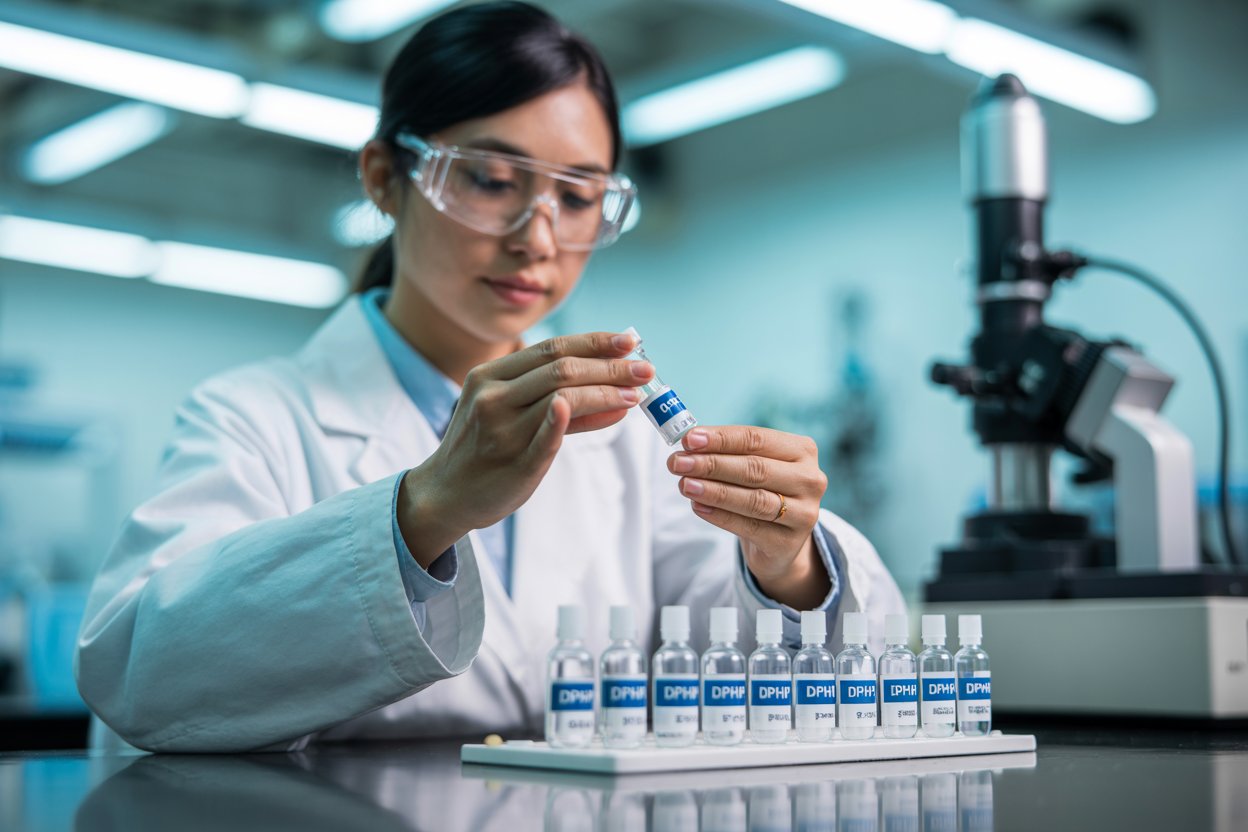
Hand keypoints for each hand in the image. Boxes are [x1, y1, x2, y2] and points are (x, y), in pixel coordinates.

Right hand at [398, 331, 652, 566]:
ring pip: (563, 396)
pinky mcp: (515, 462)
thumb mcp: (506, 411)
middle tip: (646, 368)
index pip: (552, 349)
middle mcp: (493, 396)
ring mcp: (502, 430)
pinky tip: (611, 410)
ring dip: (606, 391)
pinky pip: (550, 436)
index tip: (629, 342)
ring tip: (636, 394)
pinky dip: (576, 418)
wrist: (444, 494)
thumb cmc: (483, 448)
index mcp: (489, 375)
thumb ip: (557, 400)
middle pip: (561, 368)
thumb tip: (619, 391)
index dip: (595, 342)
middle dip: (610, 365)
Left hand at [668, 426, 829, 609]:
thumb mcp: (752, 466)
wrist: (780, 540)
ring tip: (685, 485)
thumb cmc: (762, 491)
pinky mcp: (788, 542)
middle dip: (712, 464)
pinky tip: (697, 506)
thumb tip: (688, 443)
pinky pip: (749, 527)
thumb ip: (727, 452)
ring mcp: (804, 513)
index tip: (689, 439)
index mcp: (802, 450)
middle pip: (755, 469)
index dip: (721, 439)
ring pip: (753, 499)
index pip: (757, 439)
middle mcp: (809, 479)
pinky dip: (720, 515)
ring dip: (714, 491)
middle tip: (678, 462)